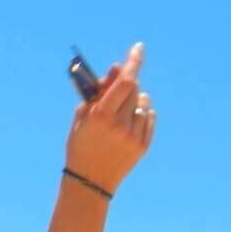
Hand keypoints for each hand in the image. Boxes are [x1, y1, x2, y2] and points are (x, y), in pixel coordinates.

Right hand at [66, 41, 155, 195]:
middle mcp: (120, 125)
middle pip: (134, 88)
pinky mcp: (143, 146)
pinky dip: (141, 114)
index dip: (133, 62)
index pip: (125, 81)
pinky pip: (149, 117)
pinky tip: (130, 124)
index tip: (138, 48)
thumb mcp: (83, 116)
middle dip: (127, 83)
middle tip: (117, 89)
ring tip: (122, 112)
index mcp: (102, 116)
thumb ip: (99, 91)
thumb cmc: (81, 145)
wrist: (89, 183)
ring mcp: (134, 136)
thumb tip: (117, 68)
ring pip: (144, 102)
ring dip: (135, 100)